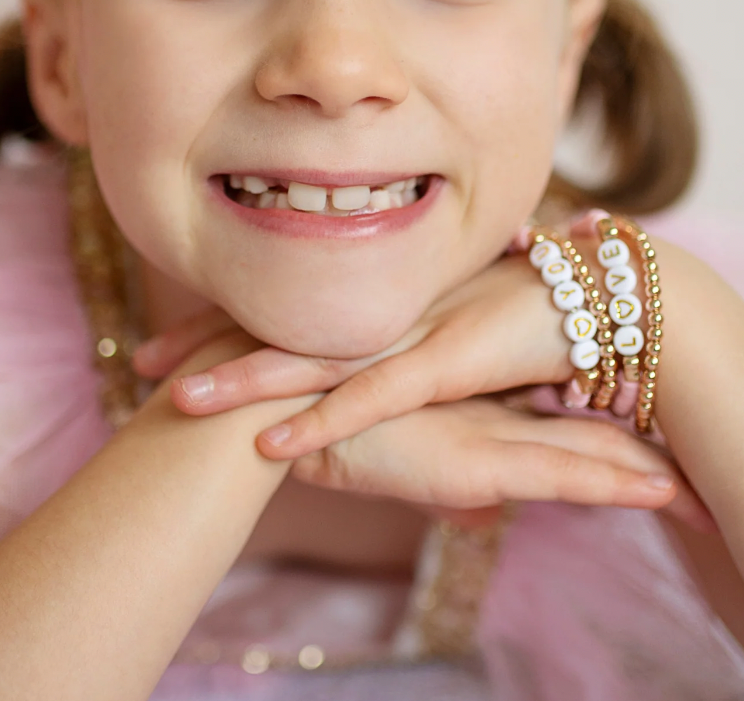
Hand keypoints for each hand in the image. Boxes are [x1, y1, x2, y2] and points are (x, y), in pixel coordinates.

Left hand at [133, 252, 574, 457]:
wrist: (599, 298)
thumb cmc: (524, 314)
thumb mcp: (446, 329)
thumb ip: (402, 345)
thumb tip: (358, 367)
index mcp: (377, 298)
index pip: (288, 309)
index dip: (226, 323)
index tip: (172, 338)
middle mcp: (385, 306)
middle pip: (280, 326)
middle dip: (209, 343)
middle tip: (144, 359)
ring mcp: (411, 329)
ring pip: (311, 358)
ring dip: (243, 381)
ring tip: (178, 398)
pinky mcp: (444, 361)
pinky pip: (372, 397)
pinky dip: (321, 421)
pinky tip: (272, 445)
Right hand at [288, 397, 713, 532]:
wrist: (276, 412)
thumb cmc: (323, 421)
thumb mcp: (393, 448)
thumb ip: (451, 476)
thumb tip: (485, 509)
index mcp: (477, 406)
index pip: (561, 417)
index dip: (613, 422)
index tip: (658, 438)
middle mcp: (492, 413)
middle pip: (589, 431)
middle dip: (646, 451)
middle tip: (696, 471)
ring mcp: (488, 432)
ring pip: (588, 453)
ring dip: (647, 473)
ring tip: (696, 491)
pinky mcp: (476, 458)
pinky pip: (559, 474)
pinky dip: (611, 484)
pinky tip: (653, 491)